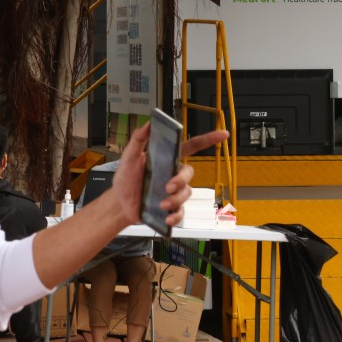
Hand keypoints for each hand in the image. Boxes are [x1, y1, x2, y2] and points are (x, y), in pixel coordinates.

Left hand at [109, 124, 228, 227]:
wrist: (119, 205)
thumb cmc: (125, 180)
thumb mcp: (129, 158)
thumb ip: (138, 140)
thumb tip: (147, 124)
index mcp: (167, 159)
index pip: (191, 146)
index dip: (208, 139)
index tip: (223, 134)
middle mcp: (173, 174)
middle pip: (189, 173)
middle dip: (181, 180)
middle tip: (168, 186)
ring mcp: (173, 192)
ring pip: (186, 193)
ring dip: (176, 199)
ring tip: (162, 204)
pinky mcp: (171, 208)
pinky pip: (181, 212)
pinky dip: (176, 216)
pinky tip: (167, 217)